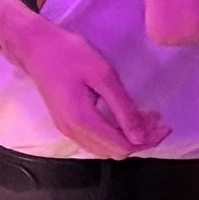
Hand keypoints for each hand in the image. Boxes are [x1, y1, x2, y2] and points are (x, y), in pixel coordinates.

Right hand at [3, 17, 168, 158]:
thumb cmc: (68, 54)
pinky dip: (112, 134)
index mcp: (83, 120)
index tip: (164, 124)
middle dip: (139, 140)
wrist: (34, 47)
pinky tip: (122, 118)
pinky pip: (94, 141)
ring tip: (144, 118)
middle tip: (156, 119)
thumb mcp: (102, 75)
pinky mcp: (64, 124)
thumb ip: (123, 108)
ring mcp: (66, 130)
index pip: (123, 146)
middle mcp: (73, 132)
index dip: (147, 140)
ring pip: (104, 149)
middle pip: (115, 152)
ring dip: (126, 138)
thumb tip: (141, 136)